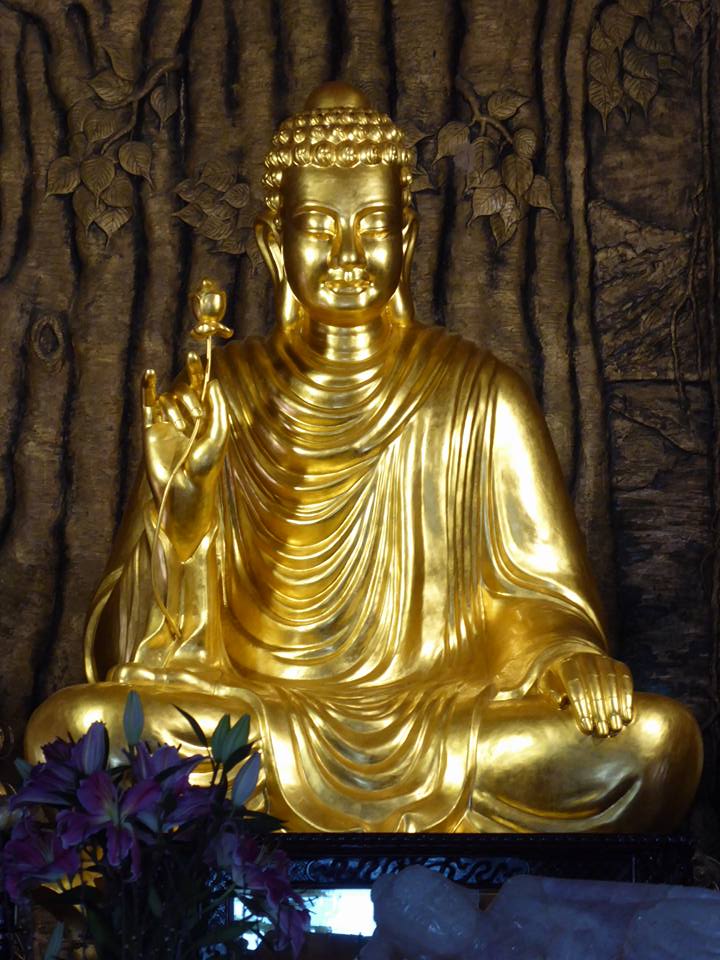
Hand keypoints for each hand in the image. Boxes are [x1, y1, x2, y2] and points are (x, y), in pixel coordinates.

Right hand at [142, 352, 227, 558]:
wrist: (184, 490)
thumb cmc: (207, 467)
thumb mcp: (219, 435)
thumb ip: (218, 408)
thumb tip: (213, 380)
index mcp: (206, 419)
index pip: (201, 388)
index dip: (198, 371)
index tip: (195, 355)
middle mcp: (186, 418)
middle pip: (185, 392)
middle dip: (190, 399)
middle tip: (194, 419)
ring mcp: (168, 423)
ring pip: (168, 399)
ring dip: (175, 409)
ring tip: (182, 430)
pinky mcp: (151, 430)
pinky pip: (148, 404)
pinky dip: (147, 388)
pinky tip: (148, 373)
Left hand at [539, 652, 633, 736]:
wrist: (574, 661)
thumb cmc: (558, 681)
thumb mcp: (547, 686)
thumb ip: (550, 693)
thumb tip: (561, 702)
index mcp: (566, 663)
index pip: (574, 685)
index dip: (581, 707)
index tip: (586, 728)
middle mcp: (586, 658)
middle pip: (594, 684)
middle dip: (599, 710)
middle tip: (602, 732)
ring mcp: (603, 660)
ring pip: (611, 682)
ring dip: (615, 707)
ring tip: (615, 728)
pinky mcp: (618, 665)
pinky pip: (625, 680)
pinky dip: (627, 699)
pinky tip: (627, 717)